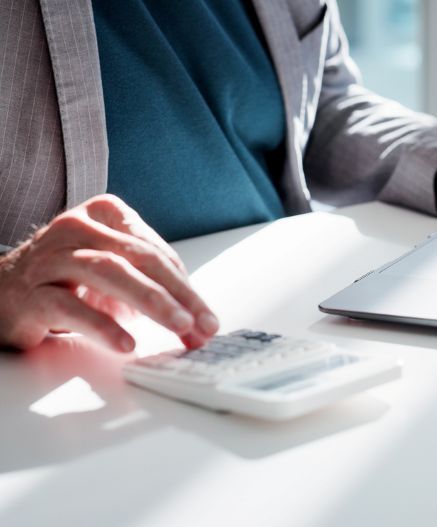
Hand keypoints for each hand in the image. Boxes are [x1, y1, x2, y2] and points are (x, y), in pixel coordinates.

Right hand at [0, 194, 218, 350]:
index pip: (155, 251)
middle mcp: (76, 228)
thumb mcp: (115, 273)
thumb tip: (199, 326)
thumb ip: (155, 289)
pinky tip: (126, 343)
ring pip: (108, 272)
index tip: (208, 317)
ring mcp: (51, 258)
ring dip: (150, 300)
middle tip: (202, 323)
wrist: (3, 292)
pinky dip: (102, 326)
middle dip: (178, 294)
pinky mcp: (31, 293)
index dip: (185, 286)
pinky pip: (70, 308)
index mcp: (105, 215)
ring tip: (178, 326)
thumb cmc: (68, 280)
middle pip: (138, 257)